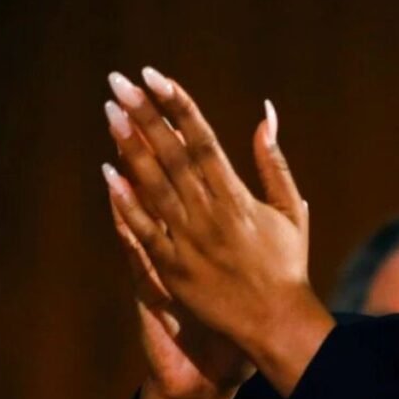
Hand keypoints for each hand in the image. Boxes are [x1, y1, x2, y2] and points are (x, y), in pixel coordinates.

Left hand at [101, 67, 334, 395]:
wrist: (276, 322)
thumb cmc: (286, 264)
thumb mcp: (289, 208)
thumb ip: (273, 161)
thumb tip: (266, 114)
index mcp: (238, 197)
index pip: (203, 141)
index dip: (178, 107)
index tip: (156, 77)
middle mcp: (210, 214)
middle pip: (172, 155)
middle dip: (145, 115)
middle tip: (120, 81)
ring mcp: (188, 241)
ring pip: (154, 186)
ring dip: (130, 148)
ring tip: (110, 112)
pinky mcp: (173, 268)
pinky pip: (144, 230)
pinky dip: (127, 202)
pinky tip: (109, 173)